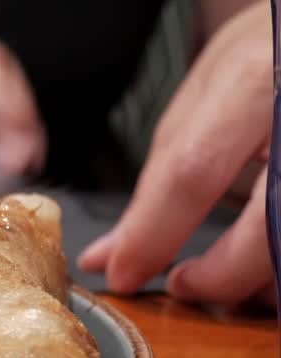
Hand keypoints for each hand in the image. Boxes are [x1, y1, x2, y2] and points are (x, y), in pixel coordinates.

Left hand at [78, 1, 273, 306]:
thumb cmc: (269, 54)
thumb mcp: (209, 97)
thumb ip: (161, 177)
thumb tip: (110, 256)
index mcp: (257, 81)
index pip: (193, 173)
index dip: (152, 236)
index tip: (122, 275)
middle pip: (270, 223)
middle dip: (224, 275)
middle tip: (187, 286)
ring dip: (268, 280)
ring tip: (236, 284)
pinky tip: (269, 271)